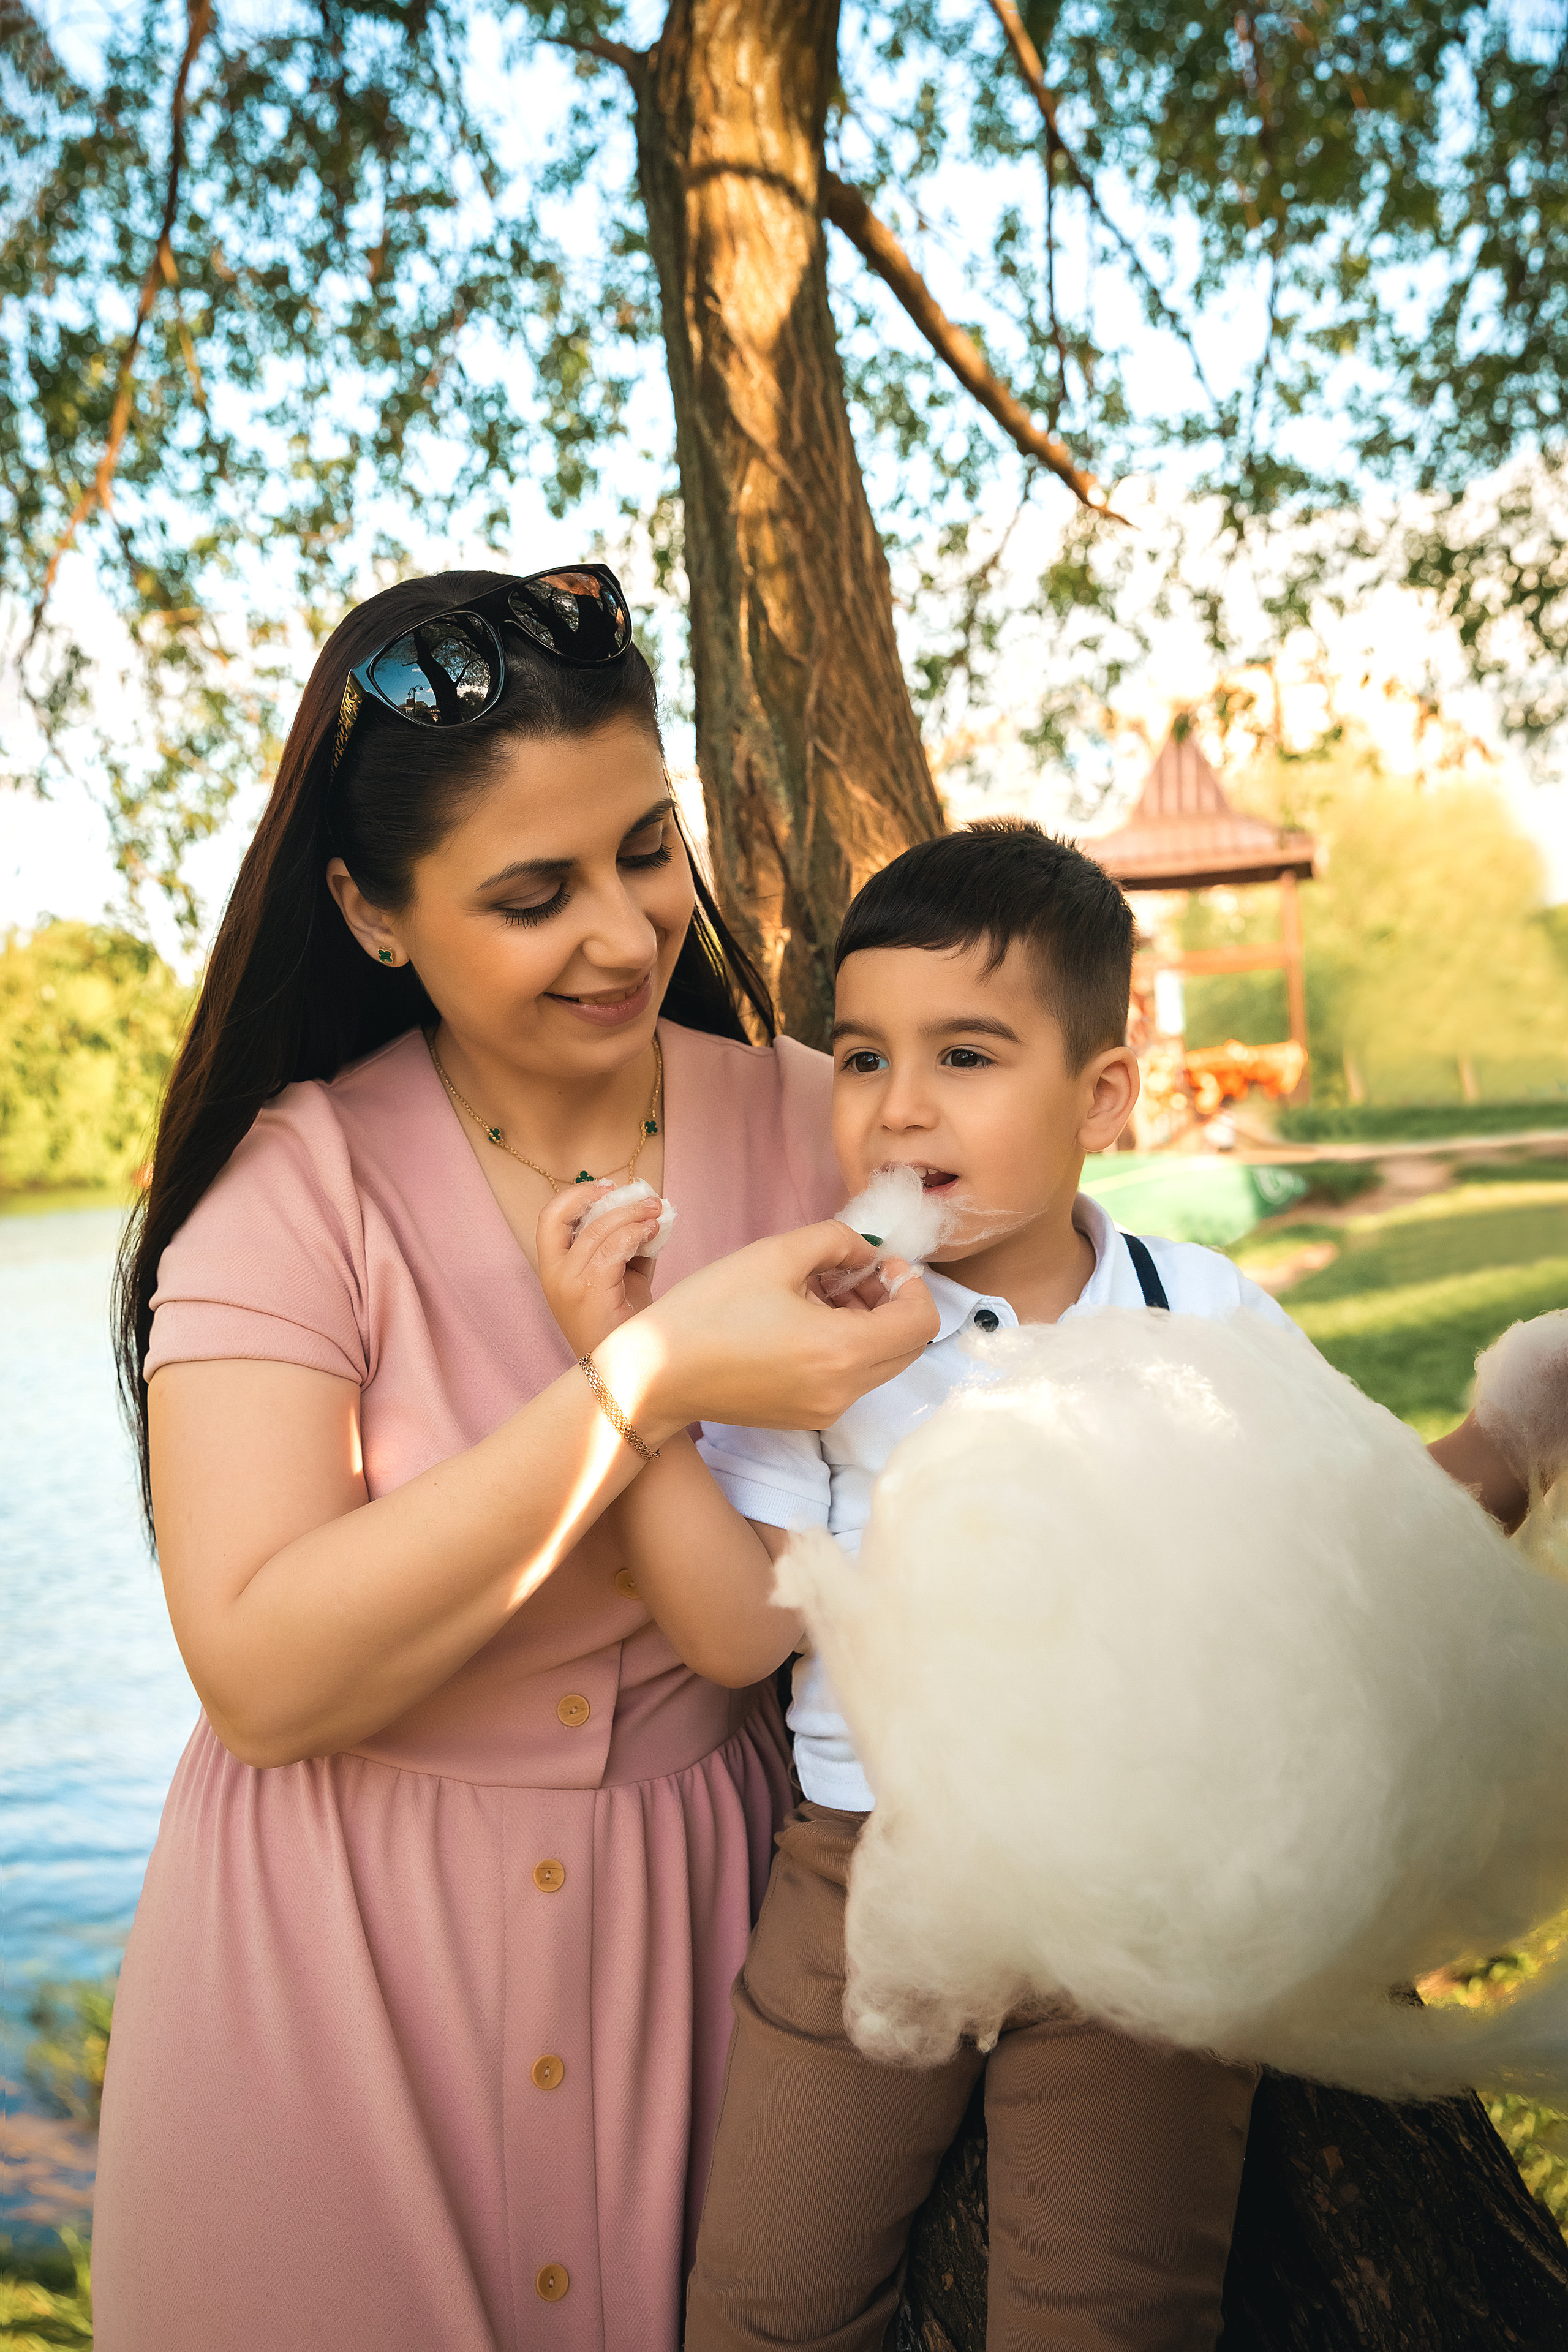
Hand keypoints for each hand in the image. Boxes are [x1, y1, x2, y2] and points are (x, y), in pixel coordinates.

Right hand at [537, 1182, 663, 1357]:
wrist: (625, 1370)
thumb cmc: (624, 1325)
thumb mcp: (621, 1277)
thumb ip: (626, 1245)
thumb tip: (649, 1211)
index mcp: (553, 1269)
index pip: (549, 1217)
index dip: (576, 1195)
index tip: (608, 1187)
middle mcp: (553, 1275)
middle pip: (567, 1216)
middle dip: (609, 1200)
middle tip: (645, 1198)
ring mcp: (567, 1285)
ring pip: (596, 1231)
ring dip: (631, 1215)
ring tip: (656, 1213)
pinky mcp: (589, 1293)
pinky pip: (612, 1250)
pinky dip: (635, 1234)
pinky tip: (653, 1233)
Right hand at [597, 1218, 939, 1440]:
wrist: (653, 1376)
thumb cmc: (708, 1310)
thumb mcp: (775, 1254)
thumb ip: (836, 1241)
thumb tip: (866, 1252)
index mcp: (842, 1351)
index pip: (921, 1323)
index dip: (911, 1283)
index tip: (878, 1261)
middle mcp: (844, 1390)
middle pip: (907, 1346)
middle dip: (891, 1302)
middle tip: (850, 1272)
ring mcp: (826, 1410)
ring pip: (879, 1362)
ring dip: (867, 1322)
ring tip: (817, 1291)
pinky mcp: (806, 1418)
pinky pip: (849, 1379)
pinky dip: (843, 1346)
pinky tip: (800, 1320)